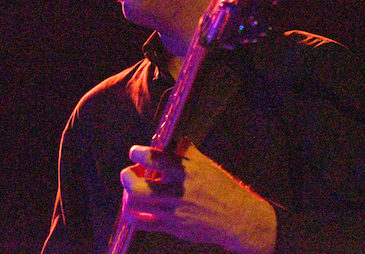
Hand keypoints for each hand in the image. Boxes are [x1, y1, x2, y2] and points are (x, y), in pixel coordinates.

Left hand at [119, 141, 276, 253]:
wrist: (236, 218)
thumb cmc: (220, 187)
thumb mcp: (204, 163)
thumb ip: (185, 150)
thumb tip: (171, 137)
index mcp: (185, 170)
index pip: (152, 157)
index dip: (137, 153)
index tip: (136, 152)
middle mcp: (176, 190)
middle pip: (136, 185)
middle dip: (127, 176)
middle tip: (131, 172)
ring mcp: (172, 210)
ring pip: (135, 202)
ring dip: (127, 193)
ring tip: (133, 189)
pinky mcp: (171, 226)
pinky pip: (141, 222)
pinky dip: (131, 213)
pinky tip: (136, 207)